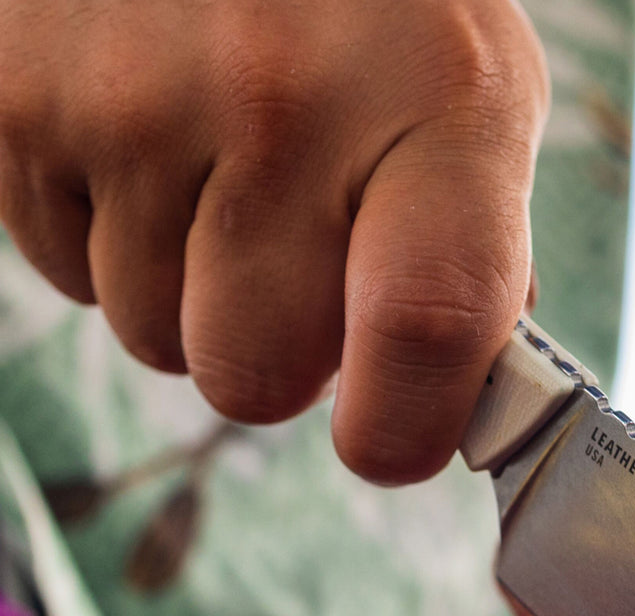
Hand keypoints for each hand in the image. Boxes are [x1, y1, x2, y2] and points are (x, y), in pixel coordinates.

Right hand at [0, 0, 547, 482]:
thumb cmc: (376, 11)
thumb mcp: (478, 101)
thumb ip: (478, 260)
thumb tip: (448, 400)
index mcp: (440, 106)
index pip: (426, 326)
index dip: (402, 428)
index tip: (389, 442)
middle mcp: (284, 101)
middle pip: (255, 377)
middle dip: (278, 351)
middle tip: (296, 255)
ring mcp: (134, 100)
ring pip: (155, 338)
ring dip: (192, 295)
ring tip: (219, 175)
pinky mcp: (18, 101)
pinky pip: (69, 276)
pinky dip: (113, 240)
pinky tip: (153, 149)